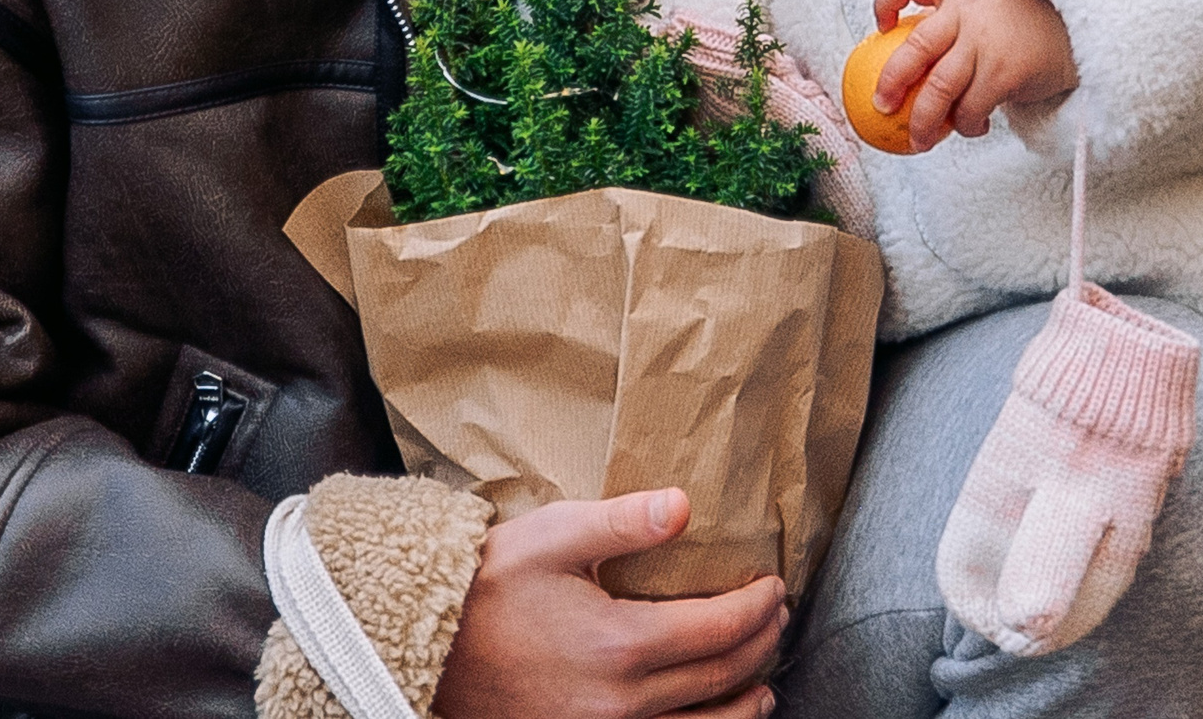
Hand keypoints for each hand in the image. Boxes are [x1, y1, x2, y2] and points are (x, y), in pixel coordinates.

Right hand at [432, 488, 784, 718]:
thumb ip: (623, 522)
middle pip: (721, 679)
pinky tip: (711, 718)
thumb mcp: (555, 536)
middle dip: (761, 646)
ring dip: (745, 704)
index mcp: (620, 643)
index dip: (759, 607)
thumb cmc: (489, 584)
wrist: (425, 644)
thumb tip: (682, 505)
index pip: (720, 629)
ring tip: (764, 682)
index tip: (774, 586)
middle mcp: (620, 701)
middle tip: (777, 618)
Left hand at [871, 0, 1079, 152]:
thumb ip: (959, 18)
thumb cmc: (1030, 21)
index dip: (886, 0)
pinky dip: (967, 126)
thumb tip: (918, 60)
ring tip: (921, 141)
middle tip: (882, 107)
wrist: (1083, 27)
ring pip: (938, 90)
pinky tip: (974, 128)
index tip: (880, 25)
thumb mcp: (992, 2)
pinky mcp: (1004, 71)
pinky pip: (971, 108)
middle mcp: (968, 9)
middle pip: (915, 49)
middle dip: (890, 82)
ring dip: (924, 122)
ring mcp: (985, 41)